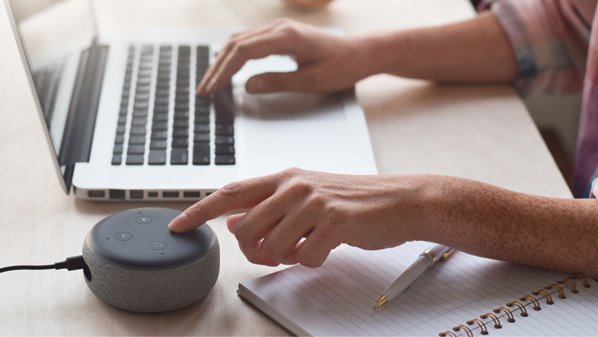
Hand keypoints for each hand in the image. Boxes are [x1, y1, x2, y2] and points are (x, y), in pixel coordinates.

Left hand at [169, 168, 433, 266]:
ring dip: (285, 257)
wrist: (398, 201)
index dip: (199, 210)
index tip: (178, 225)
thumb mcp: (306, 196)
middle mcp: (294, 186)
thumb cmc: (352, 200)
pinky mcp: (333, 222)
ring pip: (272, 247)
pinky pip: (304, 258)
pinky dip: (311, 261)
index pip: (231, 192)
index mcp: (284, 177)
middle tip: (271, 254)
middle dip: (251, 250)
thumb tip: (236, 221)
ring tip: (305, 246)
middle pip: (245, 228)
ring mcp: (313, 202)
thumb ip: (270, 207)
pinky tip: (326, 248)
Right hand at [198, 18, 372, 94]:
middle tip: (203, 91)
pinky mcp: (280, 34)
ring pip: (239, 41)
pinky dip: (234, 56)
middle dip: (217, 68)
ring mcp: (278, 29)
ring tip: (210, 83)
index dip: (224, 72)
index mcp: (286, 37)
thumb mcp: (312, 81)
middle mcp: (279, 28)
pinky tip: (226, 69)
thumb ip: (278, 82)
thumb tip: (247, 86)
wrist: (361, 53)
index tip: (212, 89)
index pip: (244, 52)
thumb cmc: (343, 66)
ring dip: (222, 61)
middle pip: (236, 44)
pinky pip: (249, 42)